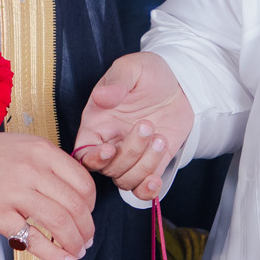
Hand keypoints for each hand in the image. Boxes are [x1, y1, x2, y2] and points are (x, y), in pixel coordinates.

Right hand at [0, 132, 96, 259]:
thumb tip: (72, 195)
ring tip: (76, 252)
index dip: (92, 204)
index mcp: (40, 150)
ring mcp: (13, 192)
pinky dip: (55, 255)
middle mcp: (31, 169)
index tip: (89, 214)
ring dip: (75, 243)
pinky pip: (34, 240)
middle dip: (87, 228)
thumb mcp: (20, 147)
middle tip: (86, 239)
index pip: (83, 181)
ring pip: (61, 223)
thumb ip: (47, 166)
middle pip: (76, 205)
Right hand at [72, 52, 194, 200]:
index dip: (93, 157)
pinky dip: (148, 191)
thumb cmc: (147, 74)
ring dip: (145, 165)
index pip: (82, 152)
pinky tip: (156, 179)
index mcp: (96, 124)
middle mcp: (110, 144)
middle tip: (148, 125)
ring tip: (160, 138)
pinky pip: (142, 189)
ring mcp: (130, 157)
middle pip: (108, 168)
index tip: (110, 148)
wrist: (177, 84)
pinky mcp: (151, 164)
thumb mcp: (132, 69)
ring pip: (126, 180)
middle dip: (131, 152)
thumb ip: (117, 82)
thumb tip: (101, 97)